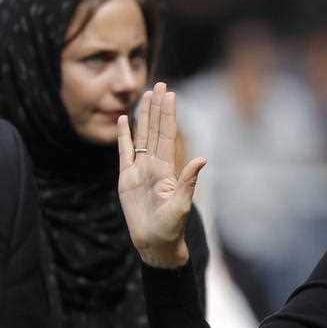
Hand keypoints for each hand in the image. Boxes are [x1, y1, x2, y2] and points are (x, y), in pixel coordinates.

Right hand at [117, 82, 205, 267]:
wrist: (155, 243)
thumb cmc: (171, 228)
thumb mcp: (182, 204)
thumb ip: (188, 181)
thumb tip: (202, 159)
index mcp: (167, 169)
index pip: (167, 135)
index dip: (168, 114)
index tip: (170, 94)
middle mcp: (155, 165)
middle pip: (155, 130)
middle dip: (158, 107)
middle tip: (160, 84)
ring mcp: (140, 170)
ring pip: (141, 136)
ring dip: (143, 116)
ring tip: (145, 96)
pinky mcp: (126, 179)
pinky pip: (124, 152)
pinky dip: (124, 136)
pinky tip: (124, 120)